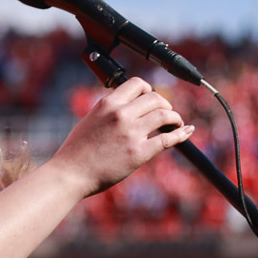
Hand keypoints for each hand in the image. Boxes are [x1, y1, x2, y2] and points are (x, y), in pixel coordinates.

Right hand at [51, 77, 192, 196]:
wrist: (70, 173)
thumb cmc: (77, 151)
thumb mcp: (91, 119)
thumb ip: (110, 110)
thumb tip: (128, 106)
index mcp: (108, 103)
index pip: (138, 84)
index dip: (150, 89)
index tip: (152, 98)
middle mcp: (121, 114)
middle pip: (155, 98)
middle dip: (165, 104)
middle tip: (167, 113)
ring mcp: (131, 132)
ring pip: (164, 114)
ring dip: (174, 117)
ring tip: (175, 123)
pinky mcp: (139, 152)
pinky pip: (167, 138)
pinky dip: (181, 133)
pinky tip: (187, 131)